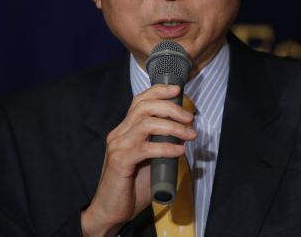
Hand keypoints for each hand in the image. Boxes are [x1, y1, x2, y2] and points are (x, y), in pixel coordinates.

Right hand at [81, 85, 196, 236]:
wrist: (111, 210)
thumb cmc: (132, 185)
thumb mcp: (150, 158)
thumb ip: (162, 143)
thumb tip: (186, 133)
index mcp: (125, 129)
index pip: (140, 101)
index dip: (159, 91)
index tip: (177, 90)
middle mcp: (119, 133)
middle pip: (144, 107)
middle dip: (171, 108)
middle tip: (190, 117)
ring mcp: (118, 146)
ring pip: (146, 124)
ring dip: (173, 126)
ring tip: (189, 134)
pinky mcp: (120, 162)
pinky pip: (146, 148)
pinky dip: (166, 148)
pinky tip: (179, 151)